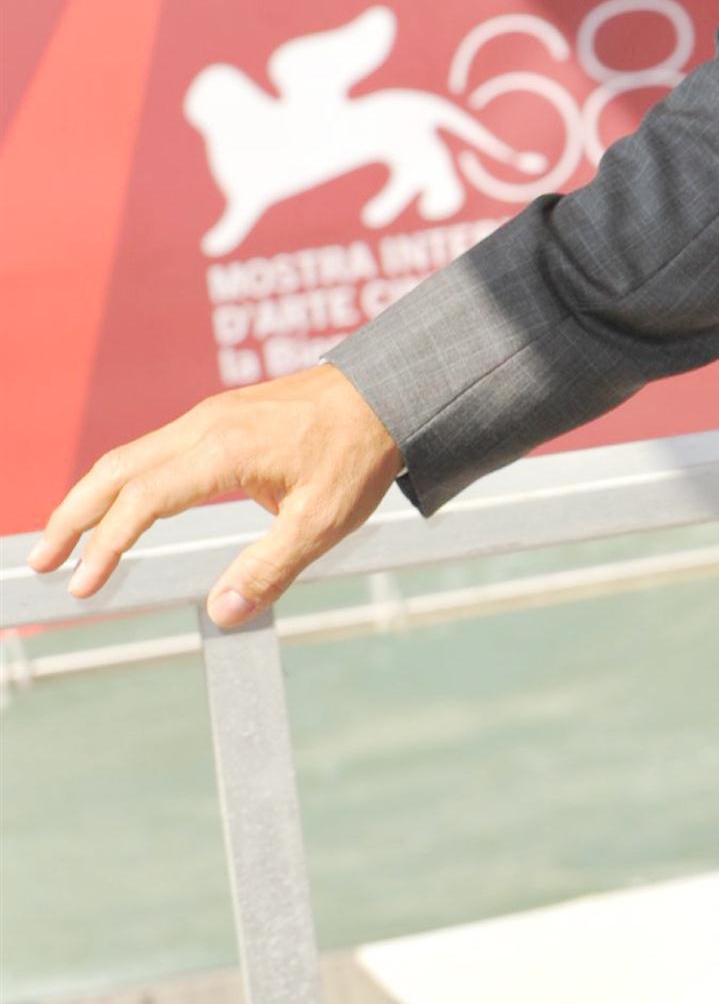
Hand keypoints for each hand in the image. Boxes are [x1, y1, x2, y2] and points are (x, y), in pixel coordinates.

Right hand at [26, 363, 402, 628]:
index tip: (85, 584)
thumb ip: (271, 567)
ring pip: (131, 456)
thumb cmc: (360, 451)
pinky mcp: (220, 417)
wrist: (390, 392)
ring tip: (66, 543)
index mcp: (224, 448)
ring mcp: (210, 416)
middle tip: (42, 563)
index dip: (107, 544)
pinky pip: (156, 450)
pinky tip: (120, 509)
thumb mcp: (325, 519)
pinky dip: (125, 481)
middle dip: (74, 517)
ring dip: (94, 498)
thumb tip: (222, 612)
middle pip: (117, 470)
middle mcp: (205, 424)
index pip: (143, 499)